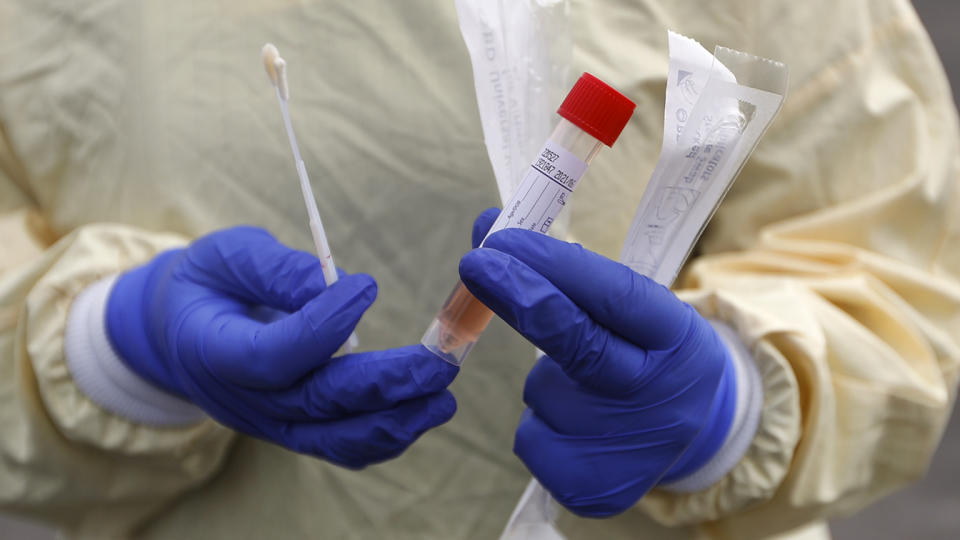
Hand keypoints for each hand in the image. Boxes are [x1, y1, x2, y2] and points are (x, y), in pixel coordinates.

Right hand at [106, 226, 457, 468]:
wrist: (179, 334)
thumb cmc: (208, 284)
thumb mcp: (225, 256)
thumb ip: (273, 270)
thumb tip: (332, 286)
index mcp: (214, 352)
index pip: (273, 356)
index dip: (321, 327)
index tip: (366, 288)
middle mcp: (244, 400)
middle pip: (320, 404)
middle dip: (386, 384)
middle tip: (438, 360)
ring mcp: (271, 424)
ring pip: (338, 439)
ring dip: (397, 421)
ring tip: (443, 396)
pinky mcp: (295, 432)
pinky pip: (343, 446)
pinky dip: (387, 435)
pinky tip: (423, 411)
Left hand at [460, 210, 735, 515]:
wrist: (691, 437)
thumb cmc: (647, 354)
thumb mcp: (634, 309)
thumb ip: (569, 273)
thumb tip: (490, 234)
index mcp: (678, 340)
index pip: (615, 297)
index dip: (556, 267)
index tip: (504, 239)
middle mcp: (660, 398)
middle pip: (579, 345)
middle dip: (520, 298)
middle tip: (477, 264)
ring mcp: (626, 450)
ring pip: (542, 392)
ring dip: (547, 380)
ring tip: (590, 391)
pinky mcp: (590, 489)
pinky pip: (531, 436)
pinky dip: (542, 421)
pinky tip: (578, 426)